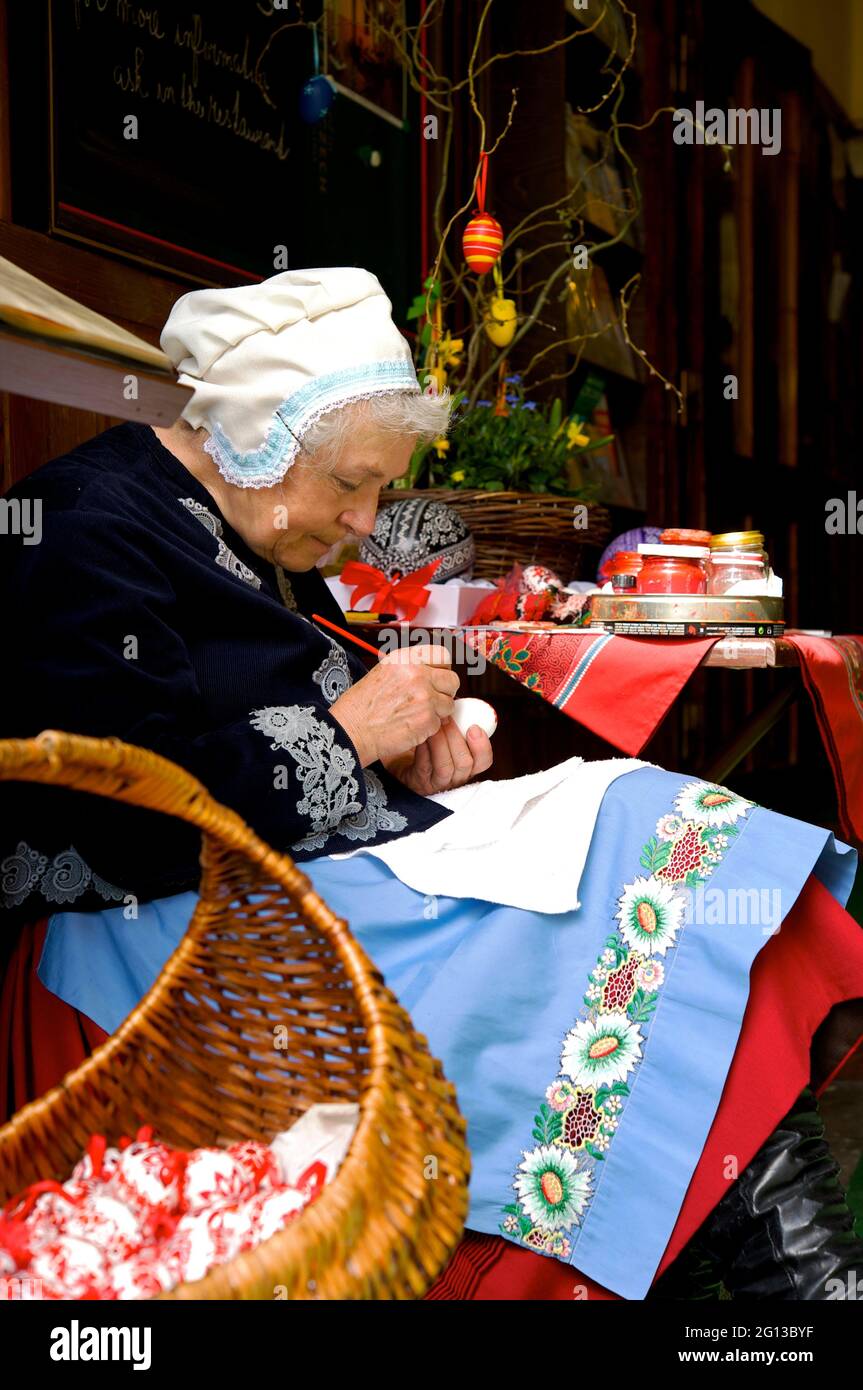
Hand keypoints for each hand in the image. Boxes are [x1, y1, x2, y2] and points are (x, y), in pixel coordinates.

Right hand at [330, 643, 459, 767]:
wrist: (351, 730)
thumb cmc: (361, 706)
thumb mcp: (383, 672)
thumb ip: (410, 668)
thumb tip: (431, 671)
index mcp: (406, 659)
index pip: (442, 655)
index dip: (442, 669)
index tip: (437, 678)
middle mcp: (418, 674)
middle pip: (452, 680)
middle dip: (445, 691)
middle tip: (431, 700)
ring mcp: (425, 697)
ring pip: (449, 704)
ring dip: (437, 712)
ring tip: (416, 715)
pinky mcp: (428, 720)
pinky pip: (439, 723)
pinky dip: (428, 728)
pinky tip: (411, 726)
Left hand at [381, 717, 492, 794]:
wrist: (398, 755)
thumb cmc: (424, 740)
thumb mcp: (444, 730)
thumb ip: (455, 721)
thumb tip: (458, 699)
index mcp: (467, 764)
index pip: (484, 761)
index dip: (482, 746)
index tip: (474, 727)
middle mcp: (455, 777)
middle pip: (465, 763)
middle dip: (456, 738)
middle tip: (447, 718)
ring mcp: (437, 782)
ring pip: (446, 766)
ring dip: (440, 742)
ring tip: (432, 725)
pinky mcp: (419, 782)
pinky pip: (425, 766)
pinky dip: (424, 749)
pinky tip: (419, 736)